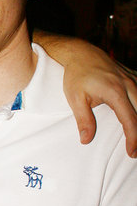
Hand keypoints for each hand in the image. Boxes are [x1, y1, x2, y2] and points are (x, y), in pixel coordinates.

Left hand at [62, 41, 136, 156]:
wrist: (81, 53)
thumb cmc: (77, 76)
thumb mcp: (75, 99)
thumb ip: (83, 120)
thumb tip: (86, 140)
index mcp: (115, 93)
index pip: (130, 121)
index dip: (133, 139)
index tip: (132, 153)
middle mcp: (129, 85)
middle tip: (136, 151)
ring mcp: (133, 79)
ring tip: (136, 138)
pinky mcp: (133, 76)